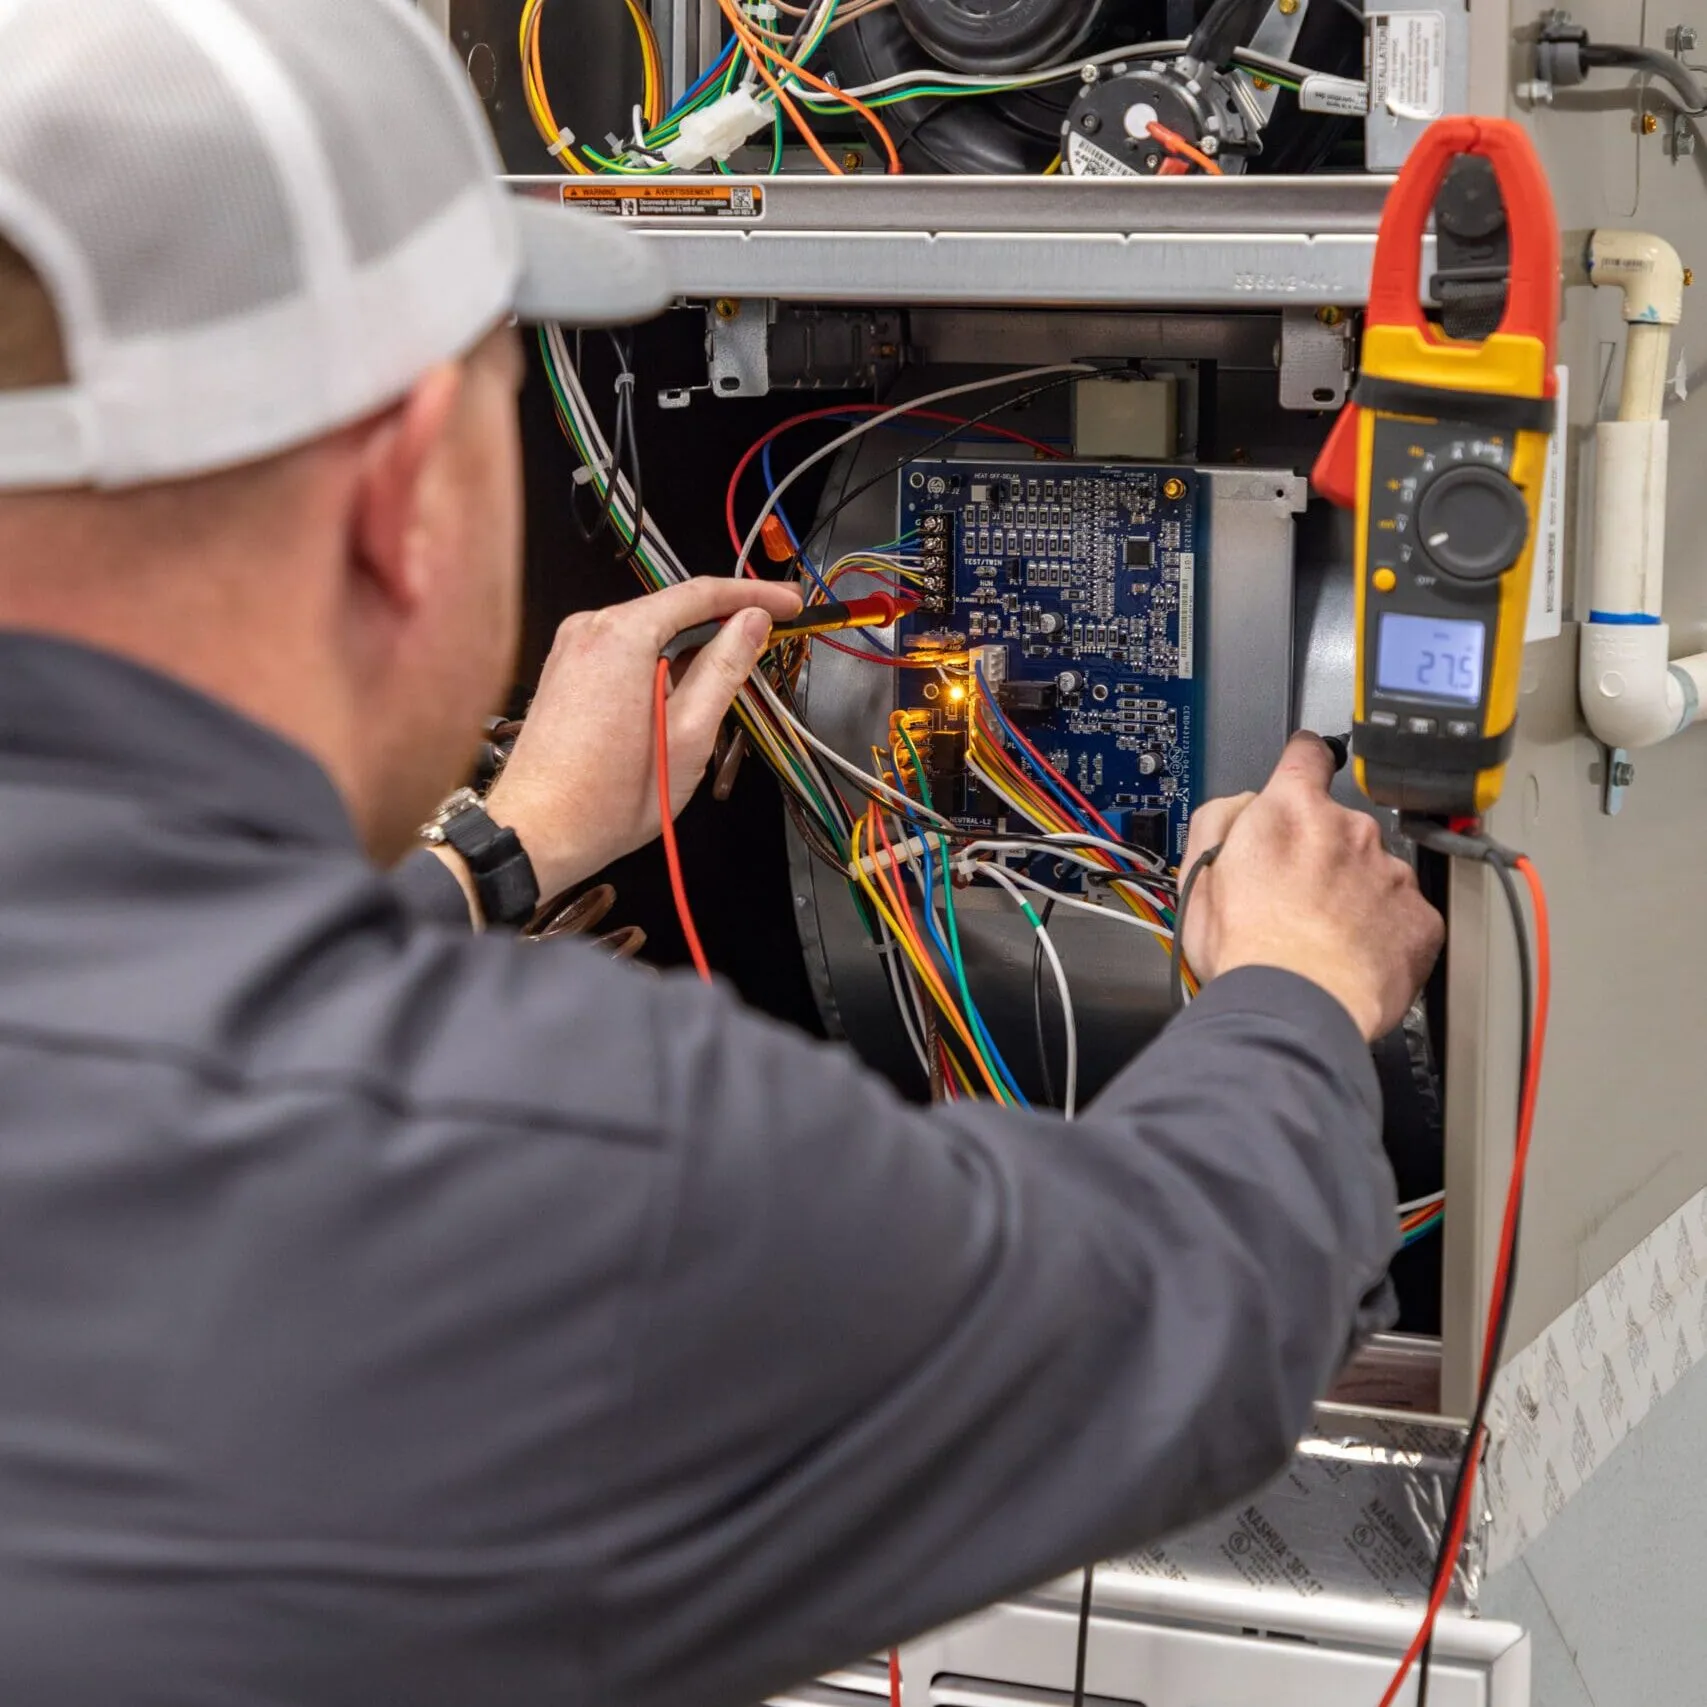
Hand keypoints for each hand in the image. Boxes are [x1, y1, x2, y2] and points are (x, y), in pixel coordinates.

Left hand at [483, 578, 802, 899]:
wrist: (537, 833)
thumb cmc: (608, 797)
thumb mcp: (689, 734)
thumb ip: (725, 669)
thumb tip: (752, 623)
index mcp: (622, 635)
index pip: (702, 593)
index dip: (754, 594)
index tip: (789, 602)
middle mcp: (590, 629)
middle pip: (674, 609)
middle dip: (725, 623)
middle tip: (772, 636)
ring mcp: (572, 649)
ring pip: (650, 632)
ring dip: (693, 648)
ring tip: (732, 677)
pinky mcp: (566, 671)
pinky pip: (625, 651)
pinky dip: (661, 663)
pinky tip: (683, 693)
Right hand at [1180, 733, 1444, 1041]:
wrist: (1296, 1006)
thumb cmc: (1246, 948)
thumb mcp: (1198, 871)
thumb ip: (1221, 818)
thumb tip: (1243, 807)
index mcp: (1292, 811)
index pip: (1307, 755)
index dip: (1304, 760)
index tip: (1306, 766)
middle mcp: (1350, 830)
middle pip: (1339, 825)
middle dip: (1321, 853)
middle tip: (1293, 898)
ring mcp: (1391, 873)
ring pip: (1372, 872)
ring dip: (1353, 894)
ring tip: (1321, 937)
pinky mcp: (1420, 919)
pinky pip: (1403, 915)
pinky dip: (1383, 931)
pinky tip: (1352, 955)